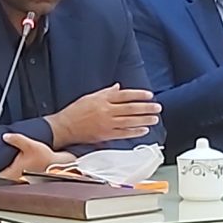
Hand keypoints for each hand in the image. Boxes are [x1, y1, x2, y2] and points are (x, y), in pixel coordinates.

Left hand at [0, 131, 76, 181]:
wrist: (60, 165)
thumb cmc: (47, 158)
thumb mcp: (30, 145)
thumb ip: (16, 139)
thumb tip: (5, 136)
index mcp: (14, 173)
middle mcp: (18, 180)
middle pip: (2, 179)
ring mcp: (23, 181)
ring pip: (10, 179)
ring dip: (7, 173)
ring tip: (6, 164)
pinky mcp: (29, 180)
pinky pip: (18, 177)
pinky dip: (16, 173)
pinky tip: (18, 166)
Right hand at [45, 84, 160, 144]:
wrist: (65, 127)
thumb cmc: (76, 111)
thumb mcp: (90, 97)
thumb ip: (106, 92)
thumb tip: (118, 87)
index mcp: (102, 99)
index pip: (125, 95)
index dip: (139, 95)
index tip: (149, 95)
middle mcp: (106, 111)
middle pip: (130, 108)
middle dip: (146, 108)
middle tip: (157, 108)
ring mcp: (107, 124)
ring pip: (129, 121)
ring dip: (144, 120)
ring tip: (154, 119)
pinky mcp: (106, 135)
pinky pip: (123, 133)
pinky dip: (135, 132)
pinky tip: (143, 130)